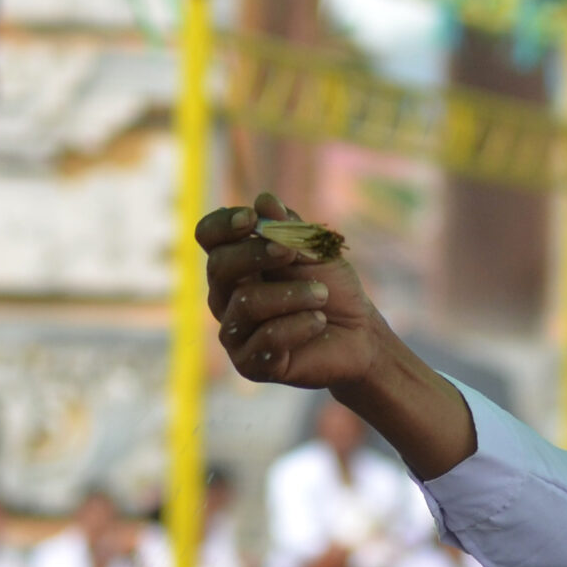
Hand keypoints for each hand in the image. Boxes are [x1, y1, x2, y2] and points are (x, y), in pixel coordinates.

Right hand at [201, 194, 377, 391]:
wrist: (359, 336)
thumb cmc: (331, 289)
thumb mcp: (315, 251)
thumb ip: (289, 229)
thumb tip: (264, 201)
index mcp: (235, 265)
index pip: (208, 237)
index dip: (223, 225)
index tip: (251, 218)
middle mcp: (225, 298)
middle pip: (219, 267)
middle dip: (258, 254)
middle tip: (293, 253)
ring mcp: (235, 333)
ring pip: (247, 303)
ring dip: (292, 294)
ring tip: (321, 296)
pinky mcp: (251, 364)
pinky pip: (267, 338)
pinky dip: (300, 325)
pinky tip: (320, 322)